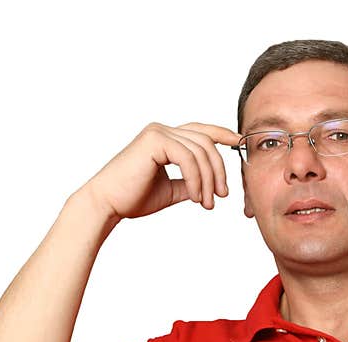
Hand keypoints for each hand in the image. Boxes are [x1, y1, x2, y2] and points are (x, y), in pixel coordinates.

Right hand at [81, 122, 241, 221]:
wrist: (108, 204)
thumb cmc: (133, 198)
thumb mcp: (170, 190)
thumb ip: (189, 183)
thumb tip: (210, 187)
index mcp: (165, 138)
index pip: (201, 131)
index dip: (223, 134)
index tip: (240, 144)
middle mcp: (162, 130)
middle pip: (206, 142)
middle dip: (219, 170)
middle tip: (221, 196)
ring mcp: (157, 132)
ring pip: (200, 152)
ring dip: (208, 180)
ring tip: (206, 203)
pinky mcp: (154, 140)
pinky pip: (188, 158)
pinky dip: (196, 179)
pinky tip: (194, 197)